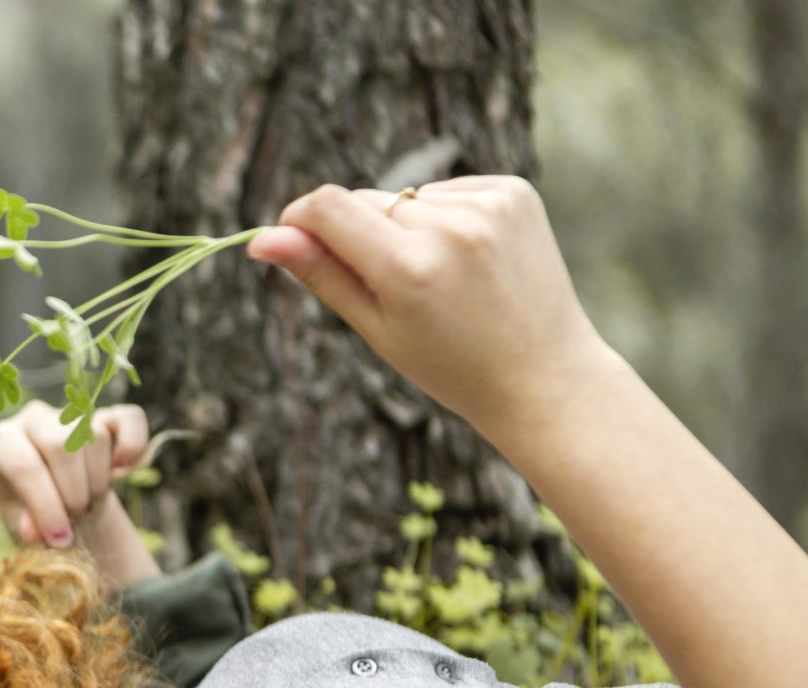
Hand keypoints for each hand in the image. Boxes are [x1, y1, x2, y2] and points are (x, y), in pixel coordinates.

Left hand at [0, 400, 148, 547]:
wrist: (63, 507)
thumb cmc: (34, 518)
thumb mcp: (23, 529)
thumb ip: (27, 528)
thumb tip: (34, 532)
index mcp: (2, 442)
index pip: (25, 466)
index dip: (46, 506)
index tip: (61, 539)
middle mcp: (34, 418)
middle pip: (62, 446)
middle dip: (75, 494)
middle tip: (76, 520)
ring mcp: (72, 414)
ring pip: (96, 438)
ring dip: (98, 483)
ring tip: (88, 506)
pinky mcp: (108, 415)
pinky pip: (130, 419)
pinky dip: (133, 447)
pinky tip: (121, 472)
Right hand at [246, 176, 610, 439]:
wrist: (544, 376)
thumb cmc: (451, 367)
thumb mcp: (375, 329)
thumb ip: (320, 274)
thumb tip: (263, 240)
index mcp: (408, 269)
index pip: (327, 208)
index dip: (301, 220)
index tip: (294, 240)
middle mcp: (449, 228)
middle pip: (365, 202)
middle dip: (359, 235)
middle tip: (392, 289)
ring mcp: (488, 205)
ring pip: (407, 197)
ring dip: (406, 227)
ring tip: (440, 280)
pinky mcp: (514, 192)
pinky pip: (449, 192)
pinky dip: (446, 218)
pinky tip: (468, 261)